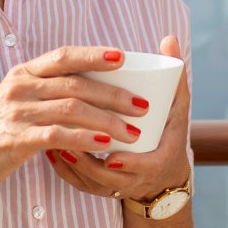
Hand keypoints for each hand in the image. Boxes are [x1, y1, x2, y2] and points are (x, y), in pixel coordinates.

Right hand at [0, 45, 149, 192]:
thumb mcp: (17, 99)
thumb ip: (45, 89)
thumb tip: (89, 85)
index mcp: (23, 73)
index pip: (63, 56)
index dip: (94, 55)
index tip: (124, 57)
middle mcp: (20, 87)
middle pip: (76, 85)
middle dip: (114, 94)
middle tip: (143, 106)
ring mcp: (17, 112)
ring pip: (72, 109)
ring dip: (107, 120)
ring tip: (132, 131)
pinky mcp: (16, 139)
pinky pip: (58, 135)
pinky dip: (85, 138)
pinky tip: (104, 145)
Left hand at [49, 36, 190, 206]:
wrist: (163, 170)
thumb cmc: (168, 132)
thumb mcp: (177, 106)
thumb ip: (174, 76)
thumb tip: (169, 38)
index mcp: (160, 160)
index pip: (146, 166)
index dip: (129, 162)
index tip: (110, 152)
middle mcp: (138, 180)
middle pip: (111, 178)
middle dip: (88, 162)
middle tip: (69, 139)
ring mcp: (116, 187)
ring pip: (91, 182)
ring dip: (72, 164)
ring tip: (53, 142)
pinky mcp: (100, 189)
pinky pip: (80, 184)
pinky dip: (65, 171)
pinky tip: (50, 152)